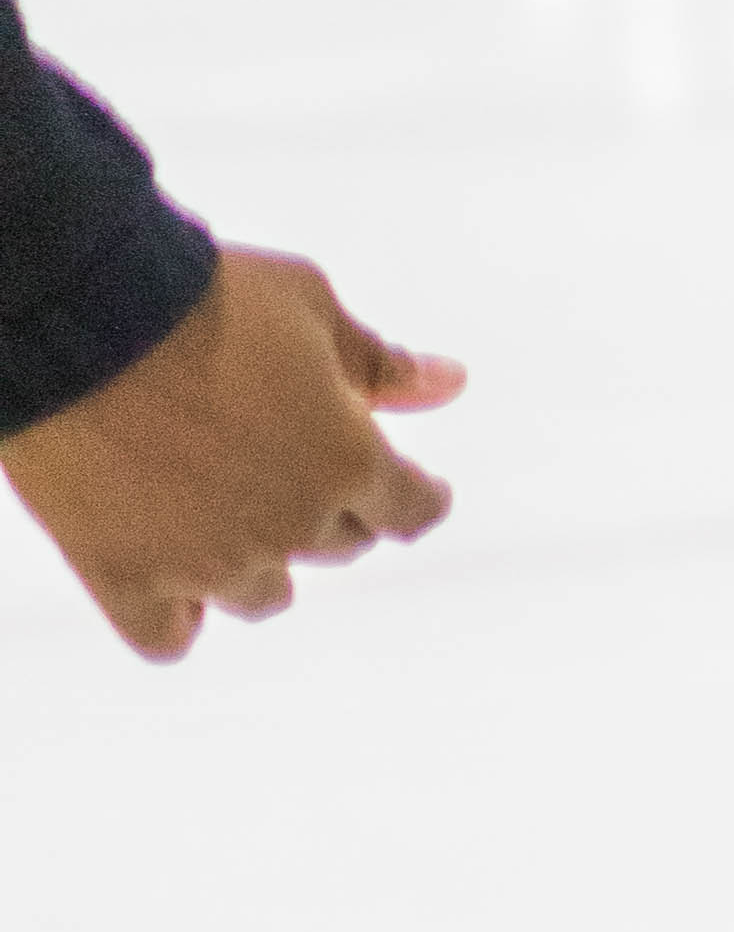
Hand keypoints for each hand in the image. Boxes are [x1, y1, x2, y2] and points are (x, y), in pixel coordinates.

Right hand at [0, 251, 463, 662]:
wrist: (83, 312)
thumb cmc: (205, 295)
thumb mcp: (311, 308)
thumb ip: (381, 362)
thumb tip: (452, 383)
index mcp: (348, 459)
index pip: (411, 508)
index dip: (417, 496)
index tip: (418, 490)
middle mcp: (288, 524)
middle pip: (339, 544)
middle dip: (332, 505)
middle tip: (297, 465)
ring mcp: (206, 561)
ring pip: (262, 594)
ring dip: (262, 560)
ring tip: (235, 518)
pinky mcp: (126, 577)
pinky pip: (169, 636)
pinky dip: (179, 614)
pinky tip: (178, 588)